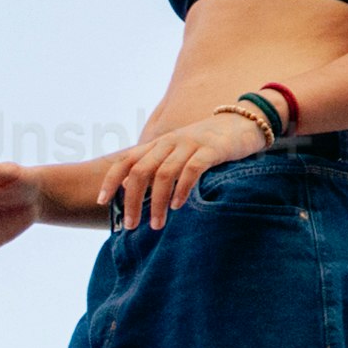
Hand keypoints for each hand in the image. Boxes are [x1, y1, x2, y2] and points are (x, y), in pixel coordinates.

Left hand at [109, 103, 278, 232]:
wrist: (246, 122)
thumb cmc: (209, 143)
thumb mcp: (178, 152)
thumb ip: (155, 166)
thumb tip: (128, 185)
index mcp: (158, 144)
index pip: (126, 160)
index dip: (111, 180)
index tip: (102, 202)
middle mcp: (169, 142)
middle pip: (140, 170)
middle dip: (132, 200)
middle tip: (131, 225)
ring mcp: (190, 144)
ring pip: (163, 173)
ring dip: (156, 202)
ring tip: (157, 225)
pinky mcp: (211, 149)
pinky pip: (191, 170)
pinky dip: (182, 189)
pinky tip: (178, 205)